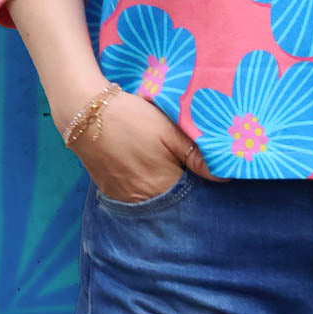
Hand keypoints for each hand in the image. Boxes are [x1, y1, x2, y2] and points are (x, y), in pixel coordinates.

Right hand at [70, 89, 228, 198]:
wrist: (86, 113)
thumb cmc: (133, 118)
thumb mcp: (169, 131)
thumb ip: (196, 156)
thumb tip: (226, 178)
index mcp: (163, 186)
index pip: (191, 195)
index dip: (200, 184)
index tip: (205, 171)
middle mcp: (143, 199)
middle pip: (171, 200)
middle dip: (182, 188)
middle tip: (185, 165)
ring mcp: (124, 197)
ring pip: (152, 199)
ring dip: (162, 188)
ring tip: (165, 165)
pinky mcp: (109, 190)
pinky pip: (134, 196)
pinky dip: (143, 187)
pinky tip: (146, 169)